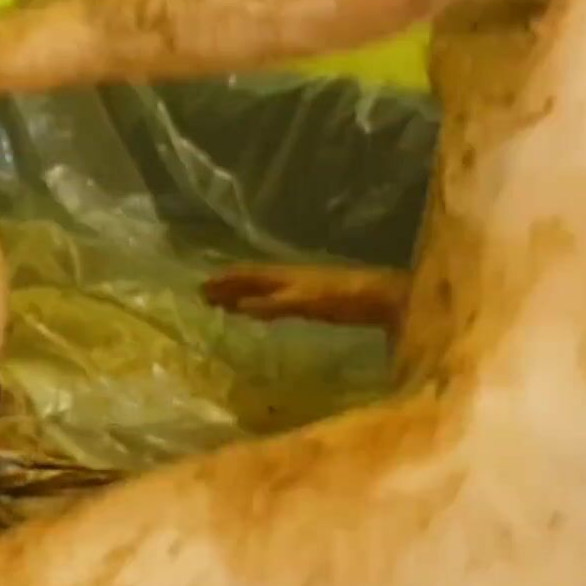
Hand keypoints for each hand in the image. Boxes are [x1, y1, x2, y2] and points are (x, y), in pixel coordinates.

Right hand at [201, 264, 408, 328]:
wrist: (384, 298)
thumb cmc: (345, 300)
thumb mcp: (305, 303)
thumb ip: (274, 305)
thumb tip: (239, 305)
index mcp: (285, 275)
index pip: (247, 276)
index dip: (225, 281)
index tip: (201, 288)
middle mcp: (290, 277)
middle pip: (253, 280)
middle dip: (229, 286)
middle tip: (204, 294)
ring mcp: (304, 286)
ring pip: (265, 287)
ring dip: (243, 293)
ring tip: (224, 301)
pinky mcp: (316, 299)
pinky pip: (278, 297)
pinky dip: (261, 302)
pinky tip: (262, 309)